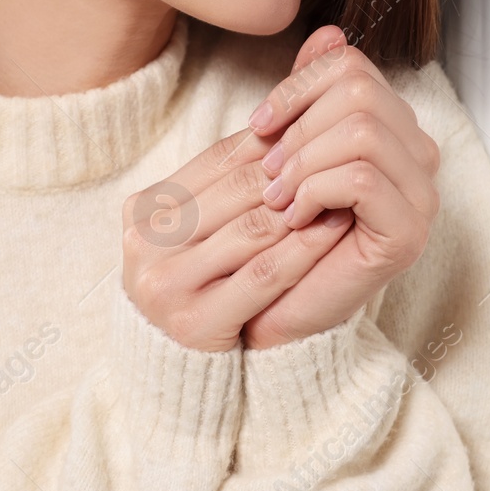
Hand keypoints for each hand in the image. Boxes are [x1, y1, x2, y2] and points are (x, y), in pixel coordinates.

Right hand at [120, 122, 354, 351]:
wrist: (172, 368)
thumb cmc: (198, 284)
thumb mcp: (200, 227)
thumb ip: (230, 181)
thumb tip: (289, 122)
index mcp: (143, 209)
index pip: (220, 159)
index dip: (274, 145)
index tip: (319, 133)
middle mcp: (146, 243)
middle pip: (238, 189)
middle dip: (295, 173)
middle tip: (343, 158)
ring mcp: (166, 284)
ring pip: (254, 228)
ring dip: (307, 206)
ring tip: (347, 190)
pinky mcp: (194, 322)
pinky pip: (264, 274)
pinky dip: (305, 249)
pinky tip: (336, 230)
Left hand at [240, 25, 441, 349]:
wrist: (273, 309)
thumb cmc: (279, 233)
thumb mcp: (288, 151)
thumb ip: (310, 94)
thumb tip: (329, 32)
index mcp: (392, 129)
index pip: (352, 67)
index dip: (299, 85)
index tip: (262, 124)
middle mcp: (418, 157)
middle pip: (359, 91)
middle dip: (299, 126)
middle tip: (269, 171)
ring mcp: (420, 196)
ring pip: (361, 131)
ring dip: (303, 161)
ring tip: (278, 196)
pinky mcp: (409, 233)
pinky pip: (362, 177)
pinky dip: (315, 189)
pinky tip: (295, 215)